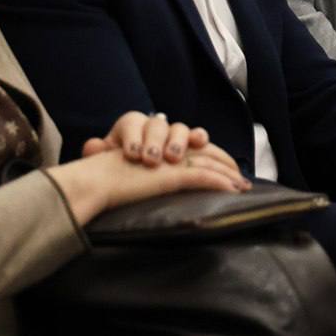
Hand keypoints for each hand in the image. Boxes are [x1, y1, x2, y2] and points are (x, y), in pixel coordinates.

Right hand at [48, 145, 248, 225]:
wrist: (92, 182)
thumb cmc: (106, 181)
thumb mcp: (135, 173)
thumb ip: (154, 171)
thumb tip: (170, 178)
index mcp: (160, 145)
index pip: (194, 145)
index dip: (214, 154)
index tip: (229, 168)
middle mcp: (167, 148)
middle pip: (205, 149)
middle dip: (226, 162)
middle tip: (242, 178)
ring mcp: (171, 160)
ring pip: (207, 161)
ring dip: (228, 174)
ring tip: (242, 185)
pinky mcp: (170, 174)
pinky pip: (201, 177)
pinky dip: (220, 183)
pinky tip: (234, 190)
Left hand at [81, 110, 214, 166]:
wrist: (128, 180)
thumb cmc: (114, 171)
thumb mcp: (102, 162)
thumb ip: (96, 153)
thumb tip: (92, 144)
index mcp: (130, 127)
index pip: (133, 122)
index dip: (134, 136)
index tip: (132, 155)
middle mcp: (153, 128)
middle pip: (157, 125)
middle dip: (155, 141)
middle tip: (152, 159)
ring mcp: (173, 136)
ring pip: (179, 129)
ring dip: (178, 142)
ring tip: (173, 158)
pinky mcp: (191, 147)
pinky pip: (199, 137)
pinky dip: (200, 138)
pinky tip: (200, 143)